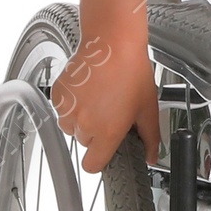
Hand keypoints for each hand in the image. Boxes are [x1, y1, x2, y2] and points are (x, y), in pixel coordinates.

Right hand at [52, 31, 160, 171]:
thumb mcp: (148, 109)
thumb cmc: (131, 72)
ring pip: (72, 127)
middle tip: (110, 112)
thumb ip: (150, 138)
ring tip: (99, 99)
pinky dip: (72, 104)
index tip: (106, 151)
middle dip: (96, 132)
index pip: (92, 166)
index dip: (100, 159)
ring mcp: (67, 110)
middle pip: (85, 143)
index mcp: (106, 133)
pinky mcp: (57, 96)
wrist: (112, 43)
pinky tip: (88, 90)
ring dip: (82, 119)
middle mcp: (83, 125)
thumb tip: (152, 157)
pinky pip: (62, 109)